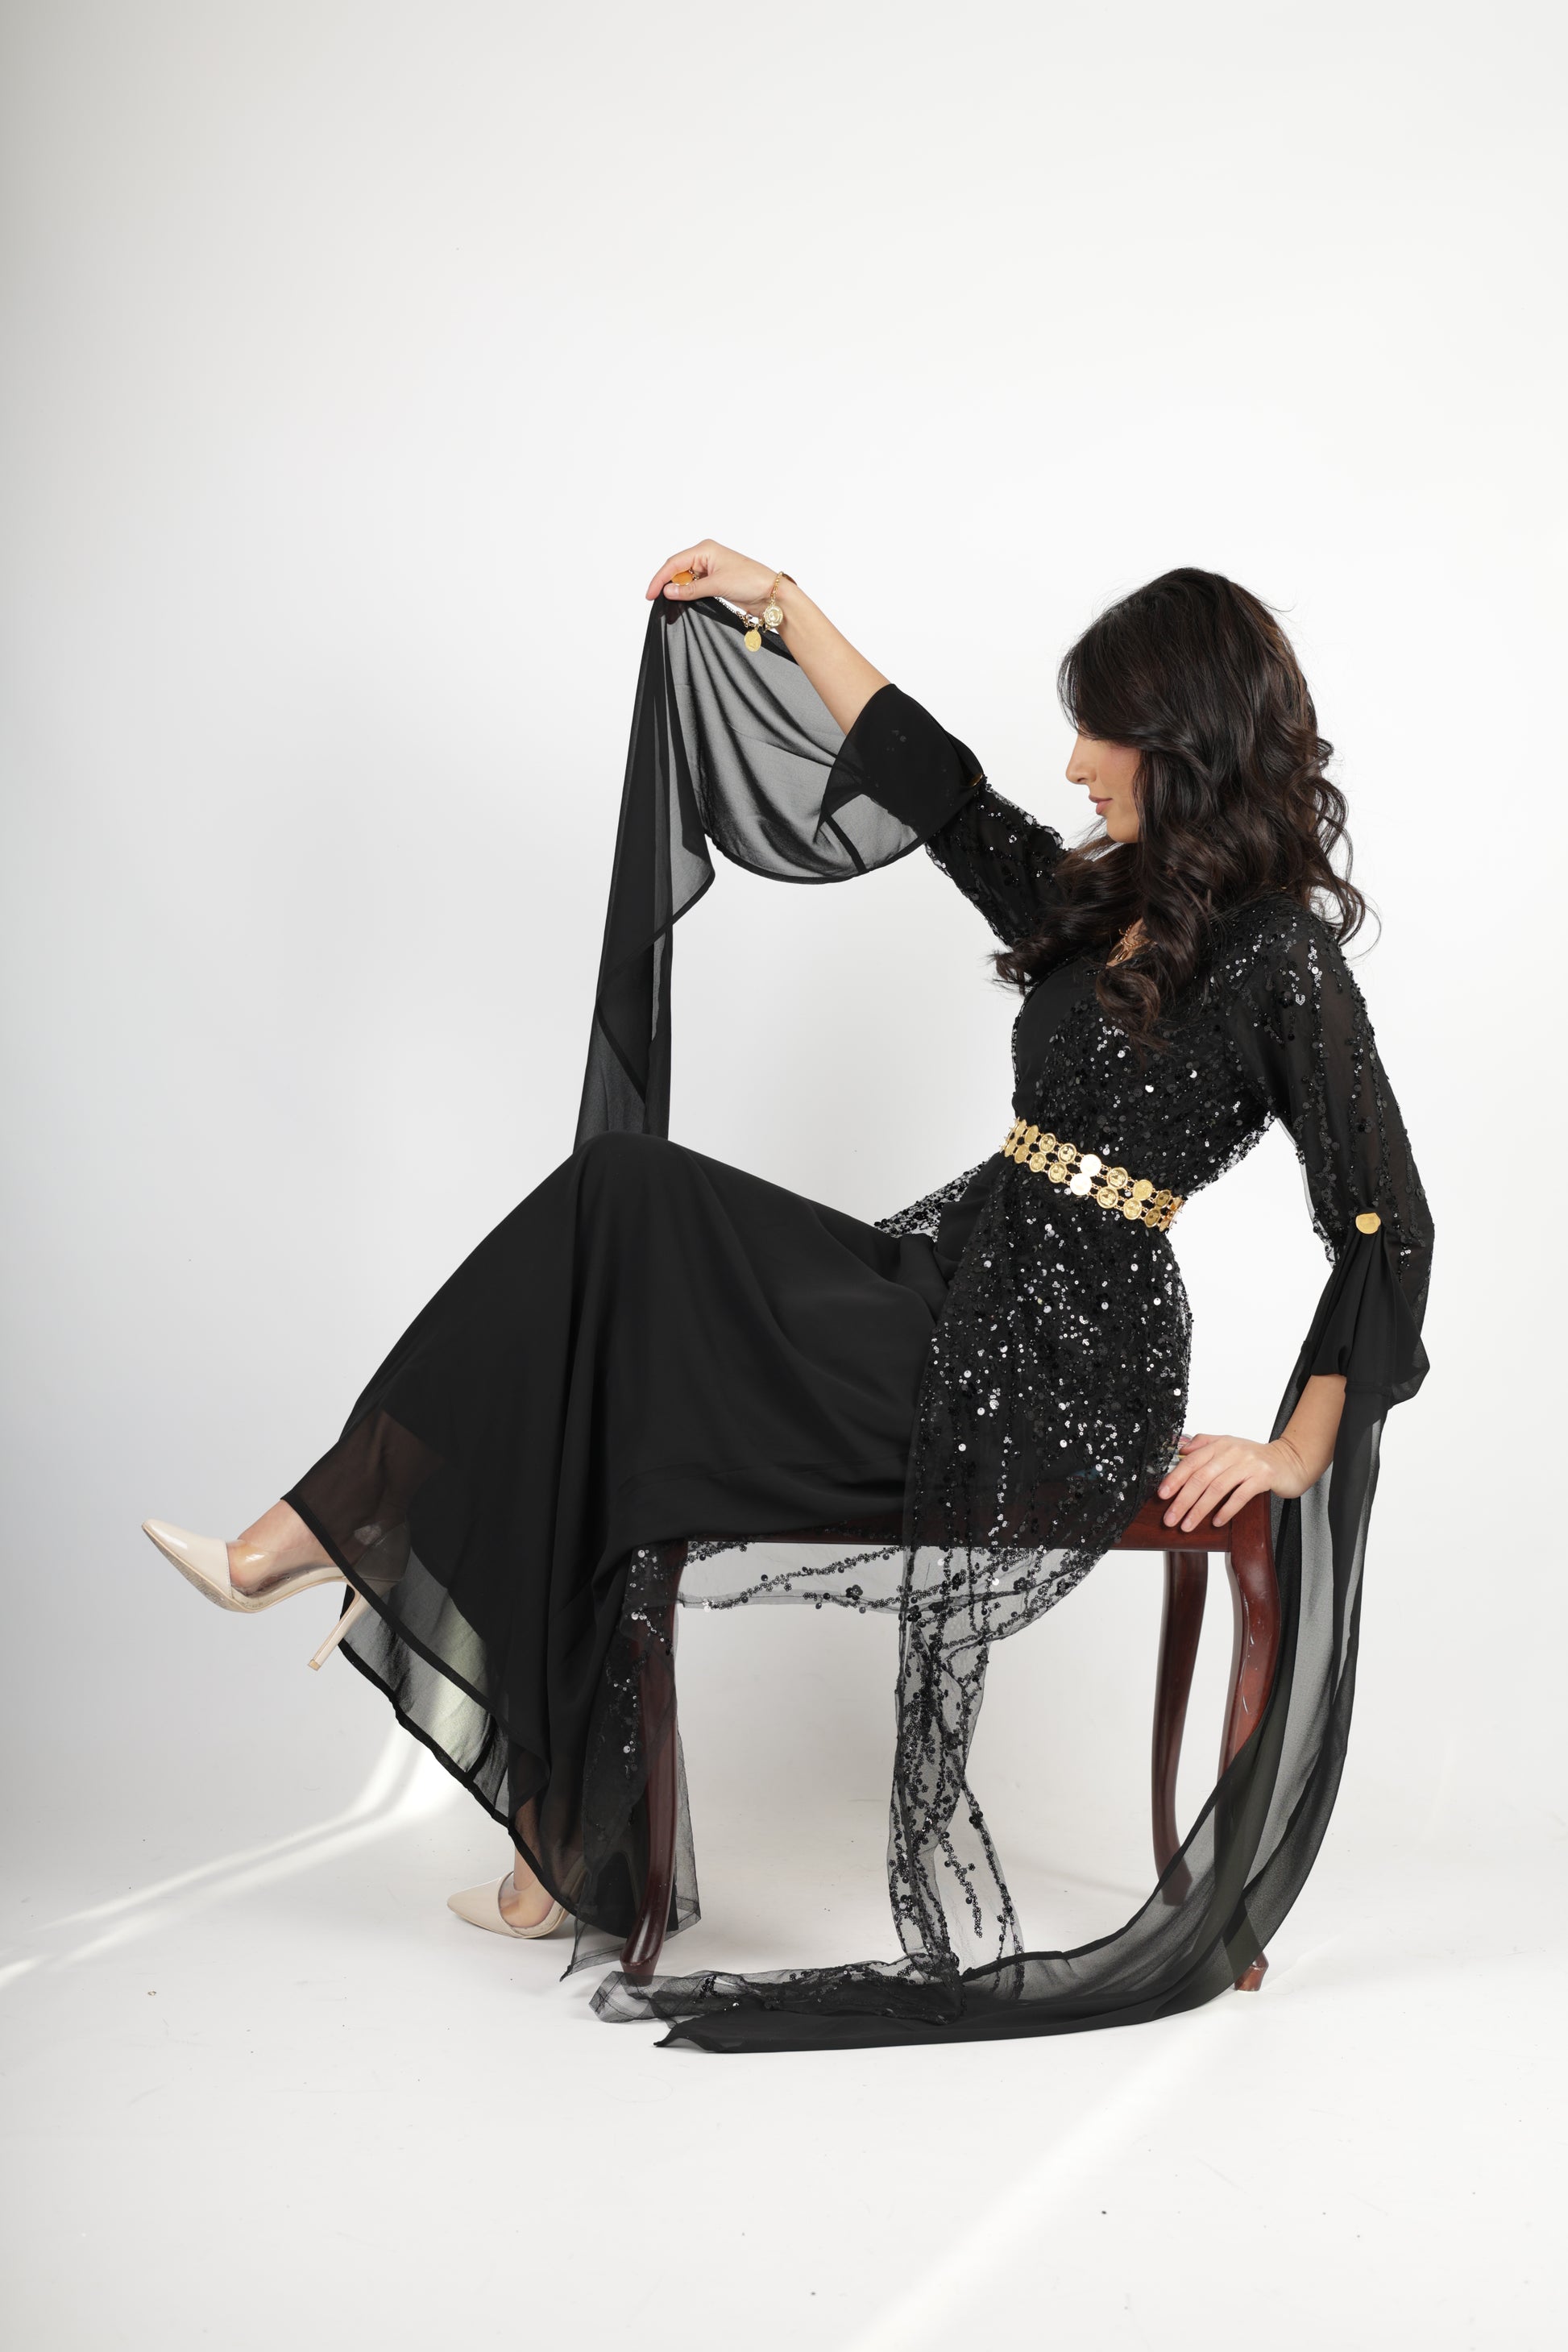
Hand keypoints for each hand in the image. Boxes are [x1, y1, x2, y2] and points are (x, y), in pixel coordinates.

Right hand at [645, 539, 781, 613]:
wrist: (771, 594)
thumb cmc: (750, 581)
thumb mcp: (716, 585)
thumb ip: (690, 589)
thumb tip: (668, 591)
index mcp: (705, 549)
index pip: (674, 563)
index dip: (660, 579)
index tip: (650, 594)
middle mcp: (706, 557)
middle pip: (677, 569)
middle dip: (667, 584)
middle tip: (656, 599)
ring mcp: (710, 569)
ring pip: (685, 579)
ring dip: (678, 590)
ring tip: (670, 602)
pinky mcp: (715, 582)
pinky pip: (695, 587)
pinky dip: (688, 594)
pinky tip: (683, 601)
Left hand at [1156, 1430, 1312, 1531]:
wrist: (1290, 1460)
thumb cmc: (1256, 1457)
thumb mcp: (1229, 1445)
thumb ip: (1204, 1444)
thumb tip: (1181, 1451)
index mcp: (1220, 1444)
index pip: (1191, 1461)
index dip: (1175, 1479)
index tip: (1162, 1495)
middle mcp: (1232, 1452)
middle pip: (1201, 1477)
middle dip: (1183, 1500)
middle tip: (1170, 1518)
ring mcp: (1248, 1464)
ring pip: (1217, 1488)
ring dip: (1200, 1509)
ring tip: (1188, 1524)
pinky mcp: (1263, 1477)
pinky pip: (1240, 1496)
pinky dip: (1226, 1510)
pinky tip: (1216, 1521)